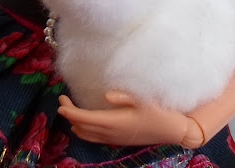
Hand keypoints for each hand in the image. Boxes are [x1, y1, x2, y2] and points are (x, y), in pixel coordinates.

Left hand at [58, 92, 204, 147]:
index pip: (86, 118)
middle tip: (62, 101)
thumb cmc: (160, 112)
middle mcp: (112, 133)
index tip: (61, 101)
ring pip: (87, 135)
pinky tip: (85, 124)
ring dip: (76, 124)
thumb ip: (124, 97)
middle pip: (82, 127)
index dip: (71, 111)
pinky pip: (95, 138)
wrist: (174, 130)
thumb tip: (106, 96)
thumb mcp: (144, 100)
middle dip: (70, 115)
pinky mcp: (119, 139)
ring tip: (70, 111)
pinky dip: (85, 130)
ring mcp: (115, 138)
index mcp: (116, 122)